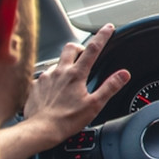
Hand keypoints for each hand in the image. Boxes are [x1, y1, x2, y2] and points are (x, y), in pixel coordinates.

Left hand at [24, 23, 129, 145]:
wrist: (40, 130)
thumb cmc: (66, 120)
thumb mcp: (94, 105)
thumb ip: (110, 87)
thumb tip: (123, 74)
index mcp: (76, 75)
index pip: (93, 49)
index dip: (102, 36)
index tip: (108, 27)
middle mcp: (59, 71)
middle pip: (70, 48)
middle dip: (80, 46)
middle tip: (85, 53)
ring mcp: (45, 78)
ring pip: (57, 62)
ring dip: (65, 64)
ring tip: (70, 77)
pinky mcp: (35, 86)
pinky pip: (44, 76)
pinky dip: (51, 79)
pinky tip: (54, 90)